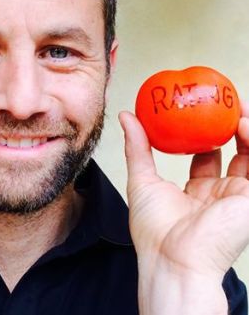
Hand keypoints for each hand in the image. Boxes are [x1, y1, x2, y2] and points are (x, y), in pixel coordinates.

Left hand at [119, 101, 248, 314]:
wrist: (171, 258)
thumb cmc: (154, 229)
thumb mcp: (142, 179)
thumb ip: (137, 148)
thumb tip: (126, 116)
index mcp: (197, 191)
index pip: (206, 156)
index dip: (205, 134)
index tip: (198, 111)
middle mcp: (220, 193)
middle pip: (232, 153)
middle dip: (230, 127)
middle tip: (224, 104)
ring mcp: (237, 196)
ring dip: (248, 130)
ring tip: (239, 106)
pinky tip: (244, 123)